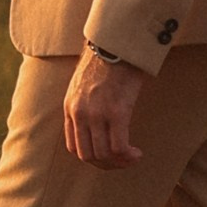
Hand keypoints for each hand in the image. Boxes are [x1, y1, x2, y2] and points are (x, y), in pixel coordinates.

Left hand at [63, 44, 146, 169]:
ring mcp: (97, 114)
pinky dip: (128, 155)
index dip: (91, 158)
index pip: (74, 147)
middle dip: (106, 164)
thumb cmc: (106, 60)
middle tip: (122, 162)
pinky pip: (119, 146)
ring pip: (104, 154)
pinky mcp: (117, 111)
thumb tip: (97, 123)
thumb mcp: (84, 84)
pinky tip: (137, 153)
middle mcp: (79, 113)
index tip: (107, 157)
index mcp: (70, 107)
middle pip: (88, 155)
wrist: (117, 42)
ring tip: (132, 157)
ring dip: (120, 162)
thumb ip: (85, 104)